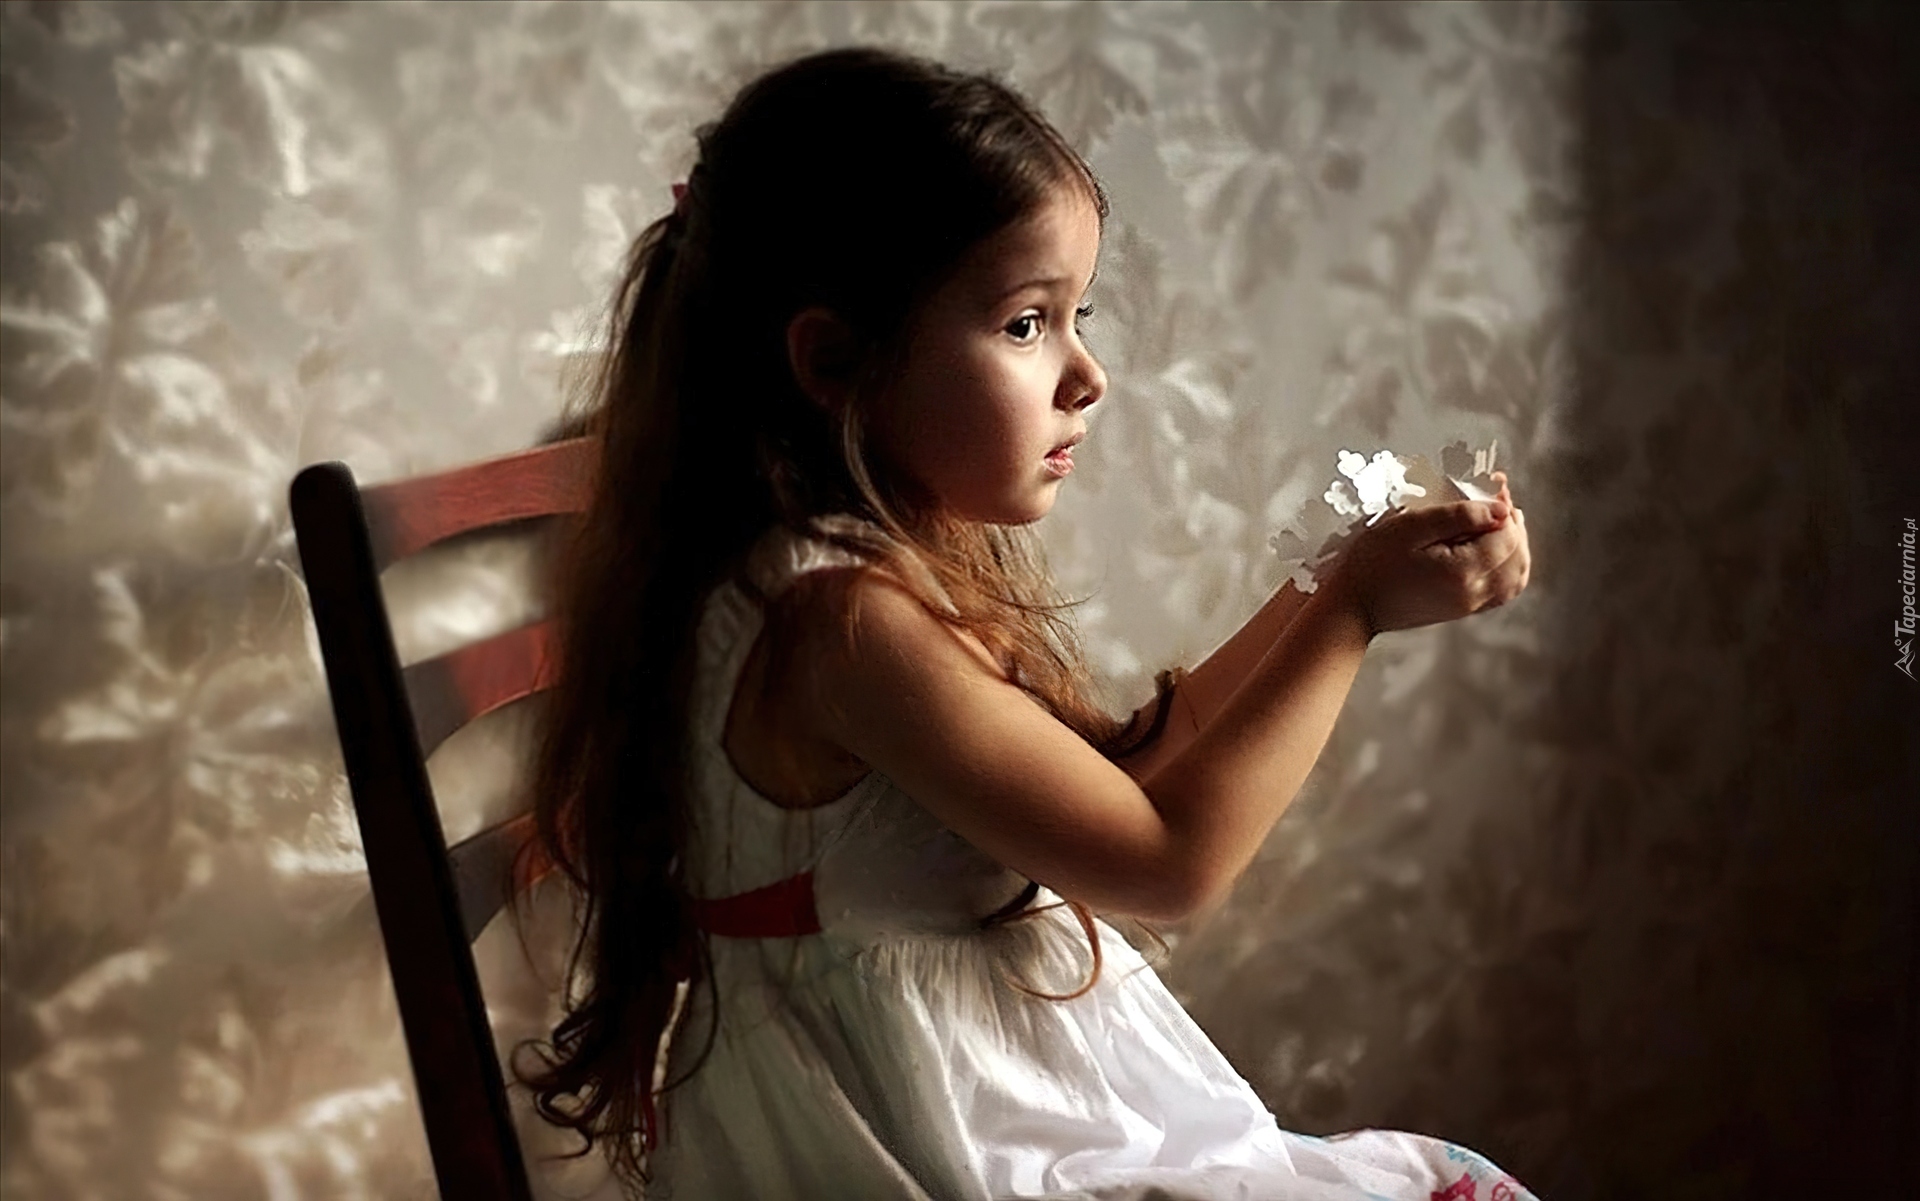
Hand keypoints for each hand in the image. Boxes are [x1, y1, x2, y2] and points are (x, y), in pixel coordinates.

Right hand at [1323, 470, 1530, 637]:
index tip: (1495, 486)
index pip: (1506, 534)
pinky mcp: (1462, 610)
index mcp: (1462, 571)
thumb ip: (1457, 516)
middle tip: (1497, 500)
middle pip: (1517, 555)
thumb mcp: (1409, 527)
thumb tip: (1499, 509)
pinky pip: (1502, 591)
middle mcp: (1473, 592)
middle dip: (1514, 524)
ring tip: (1498, 523)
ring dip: (1515, 547)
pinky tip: (1493, 551)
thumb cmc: (1372, 565)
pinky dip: (1508, 568)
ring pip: (1515, 576)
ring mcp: (1469, 605)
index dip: (1505, 506)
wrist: (1353, 606)